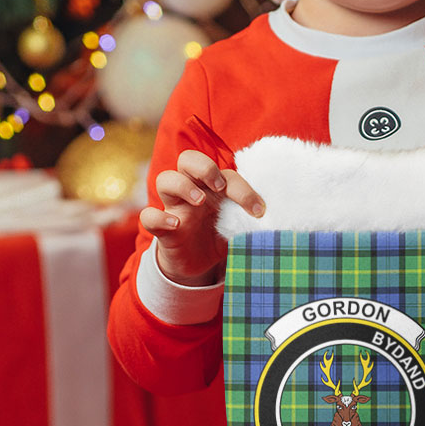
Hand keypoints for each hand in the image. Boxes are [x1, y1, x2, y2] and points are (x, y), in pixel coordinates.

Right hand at [139, 149, 264, 285]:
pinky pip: (148, 216)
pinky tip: (176, 225)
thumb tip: (276, 220)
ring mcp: (174, 207)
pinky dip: (158, 217)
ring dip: (183, 185)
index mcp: (213, 187)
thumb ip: (250, 220)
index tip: (258, 211)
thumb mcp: (238, 226)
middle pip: (188, 159)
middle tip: (219, 186)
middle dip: (204, 167)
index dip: (243, 189)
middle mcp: (192, 190)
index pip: (225, 173)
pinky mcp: (161, 229)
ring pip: (165, 179)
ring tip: (200, 201)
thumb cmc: (220, 236)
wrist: (199, 266)